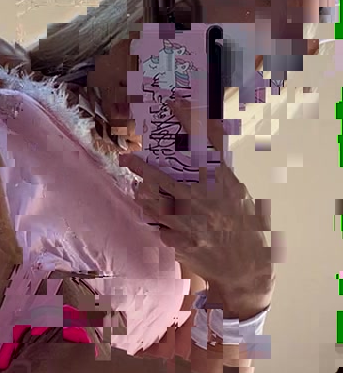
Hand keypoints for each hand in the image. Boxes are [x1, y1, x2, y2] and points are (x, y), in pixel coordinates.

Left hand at [121, 97, 272, 320]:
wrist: (245, 270)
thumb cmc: (244, 228)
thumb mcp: (239, 195)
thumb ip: (220, 173)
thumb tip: (206, 144)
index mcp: (226, 184)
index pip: (208, 145)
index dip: (190, 121)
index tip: (174, 103)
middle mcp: (207, 202)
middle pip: (167, 178)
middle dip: (143, 168)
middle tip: (126, 157)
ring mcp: (192, 225)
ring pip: (156, 205)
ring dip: (143, 195)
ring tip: (136, 187)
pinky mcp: (182, 244)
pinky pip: (159, 228)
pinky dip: (152, 219)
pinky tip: (148, 211)